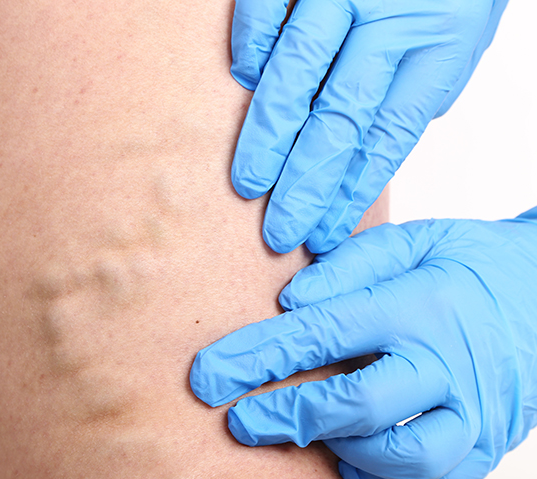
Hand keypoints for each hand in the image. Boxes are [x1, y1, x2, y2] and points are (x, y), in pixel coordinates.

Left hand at [189, 209, 536, 478]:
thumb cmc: (470, 264)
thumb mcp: (413, 239)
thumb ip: (350, 265)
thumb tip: (291, 300)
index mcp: (419, 304)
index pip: (322, 334)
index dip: (256, 358)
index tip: (208, 376)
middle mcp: (447, 362)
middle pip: (356, 404)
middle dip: (285, 416)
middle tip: (240, 421)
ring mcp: (474, 409)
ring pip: (401, 454)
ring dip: (341, 449)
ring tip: (309, 432)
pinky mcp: (488, 442)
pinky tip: (354, 457)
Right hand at [230, 0, 507, 253]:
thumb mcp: (458, 33)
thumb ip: (416, 87)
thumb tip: (370, 147)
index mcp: (440, 40)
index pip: (388, 137)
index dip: (352, 191)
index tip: (323, 232)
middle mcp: (392, 16)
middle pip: (339, 119)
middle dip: (305, 184)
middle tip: (279, 231)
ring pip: (296, 74)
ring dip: (268, 137)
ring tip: (248, 185)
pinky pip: (267, 9)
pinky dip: (251, 47)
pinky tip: (244, 84)